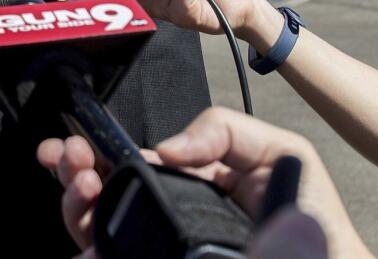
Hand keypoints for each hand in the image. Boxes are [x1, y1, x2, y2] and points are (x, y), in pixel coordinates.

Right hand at [39, 108, 369, 258]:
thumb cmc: (307, 212)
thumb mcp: (274, 151)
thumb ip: (224, 131)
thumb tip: (166, 148)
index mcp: (184, 181)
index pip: (124, 163)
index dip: (91, 149)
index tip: (72, 143)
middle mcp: (164, 213)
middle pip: (97, 194)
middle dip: (72, 173)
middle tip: (70, 160)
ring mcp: (158, 244)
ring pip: (94, 228)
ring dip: (75, 206)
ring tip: (82, 188)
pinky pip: (115, 254)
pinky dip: (93, 250)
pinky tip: (91, 247)